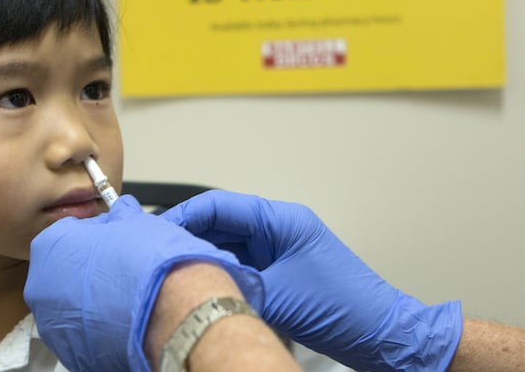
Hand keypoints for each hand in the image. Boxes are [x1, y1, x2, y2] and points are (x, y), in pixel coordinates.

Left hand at [24, 195, 262, 371]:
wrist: (172, 311)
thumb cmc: (150, 265)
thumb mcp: (136, 222)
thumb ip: (121, 214)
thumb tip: (123, 210)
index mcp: (51, 247)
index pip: (67, 232)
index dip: (95, 234)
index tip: (114, 240)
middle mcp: (42, 287)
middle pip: (64, 272)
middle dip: (90, 269)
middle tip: (121, 268)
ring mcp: (54, 325)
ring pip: (73, 306)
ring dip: (94, 299)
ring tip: (126, 296)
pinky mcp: (72, 352)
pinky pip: (84, 333)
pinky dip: (100, 326)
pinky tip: (124, 319)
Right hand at [162, 190, 462, 370]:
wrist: (380, 333)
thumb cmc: (344, 307)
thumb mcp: (279, 294)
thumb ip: (233, 280)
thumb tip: (193, 275)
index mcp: (281, 219)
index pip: (219, 204)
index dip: (183, 215)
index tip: (156, 232)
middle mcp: (278, 227)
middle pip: (219, 221)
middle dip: (188, 235)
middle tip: (158, 252)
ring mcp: (278, 247)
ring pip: (226, 241)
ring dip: (202, 253)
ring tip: (173, 268)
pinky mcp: (278, 267)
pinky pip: (238, 261)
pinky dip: (219, 269)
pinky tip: (200, 281)